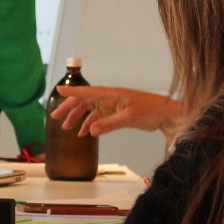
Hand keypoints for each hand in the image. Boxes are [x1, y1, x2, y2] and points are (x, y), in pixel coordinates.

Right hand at [51, 86, 182, 137]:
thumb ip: (109, 124)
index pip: (87, 92)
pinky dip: (91, 124)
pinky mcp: (117, 113)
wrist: (167, 114)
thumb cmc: (151, 110)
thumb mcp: (129, 118)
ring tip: (68, 128)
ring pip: (90, 110)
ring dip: (78, 118)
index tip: (57, 90)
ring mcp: (113, 105)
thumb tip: (90, 131)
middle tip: (55, 117)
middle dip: (69, 108)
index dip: (72, 92)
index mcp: (111, 94)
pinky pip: (99, 118)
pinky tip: (86, 133)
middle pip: (84, 101)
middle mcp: (110, 98)